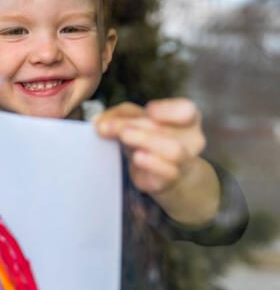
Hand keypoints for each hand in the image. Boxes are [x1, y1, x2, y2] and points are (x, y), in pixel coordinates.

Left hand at [95, 99, 218, 224]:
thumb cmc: (149, 141)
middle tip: (106, 126)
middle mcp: (191, 139)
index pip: (186, 110)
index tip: (148, 109)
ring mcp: (184, 161)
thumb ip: (120, 115)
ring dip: (145, 140)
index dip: (167, 109)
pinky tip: (138, 157)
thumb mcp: (136, 122)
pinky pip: (168, 171)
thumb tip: (98, 121)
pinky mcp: (171, 179)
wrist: (161, 175)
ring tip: (124, 136)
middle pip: (163, 128)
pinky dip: (153, 163)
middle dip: (132, 124)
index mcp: (186, 120)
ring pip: (173, 149)